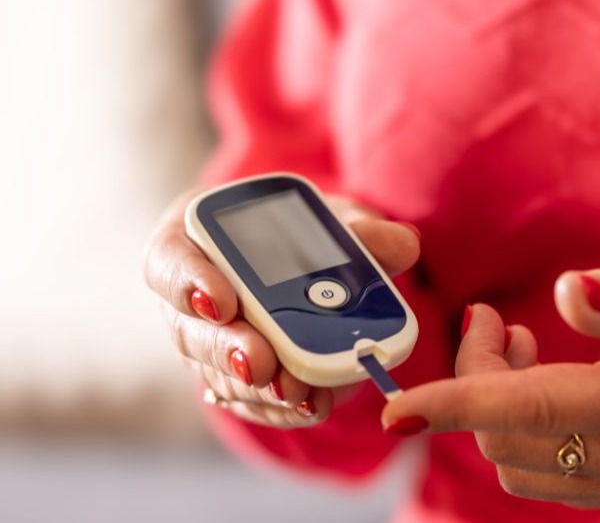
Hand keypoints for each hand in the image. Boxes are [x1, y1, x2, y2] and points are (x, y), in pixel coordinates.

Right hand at [144, 188, 419, 427]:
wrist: (308, 264)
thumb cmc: (306, 231)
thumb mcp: (333, 218)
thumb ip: (362, 228)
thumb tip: (401, 243)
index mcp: (195, 238)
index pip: (170, 260)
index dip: (189, 283)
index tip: (222, 300)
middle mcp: (191, 298)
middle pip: (192, 331)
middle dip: (227, 349)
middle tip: (259, 363)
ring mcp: (209, 346)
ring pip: (219, 374)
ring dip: (257, 387)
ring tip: (297, 392)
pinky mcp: (237, 382)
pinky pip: (250, 402)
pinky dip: (280, 408)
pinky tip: (310, 407)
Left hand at [381, 246, 599, 513]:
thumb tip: (562, 297)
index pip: (526, 412)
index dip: (453, 404)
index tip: (396, 409)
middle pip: (512, 440)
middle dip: (476, 381)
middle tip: (492, 318)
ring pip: (526, 464)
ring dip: (499, 407)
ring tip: (519, 342)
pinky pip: (557, 472)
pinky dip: (528, 429)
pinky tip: (545, 378)